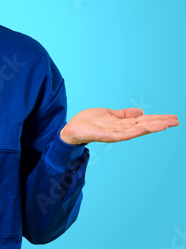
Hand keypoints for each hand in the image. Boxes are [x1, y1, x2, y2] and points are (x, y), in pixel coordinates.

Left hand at [59, 107, 178, 144]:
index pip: (144, 121)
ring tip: (165, 125)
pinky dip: (132, 132)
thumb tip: (141, 112)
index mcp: (123, 124)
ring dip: (150, 127)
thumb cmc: (89, 122)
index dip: (158, 119)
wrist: (72, 128)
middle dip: (160, 123)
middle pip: (144, 126)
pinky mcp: (106, 136)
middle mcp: (121, 130)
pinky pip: (121, 135)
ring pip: (136, 130)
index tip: (173, 118)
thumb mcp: (110, 114)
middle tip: (176, 121)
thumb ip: (124, 114)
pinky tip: (142, 129)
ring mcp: (115, 133)